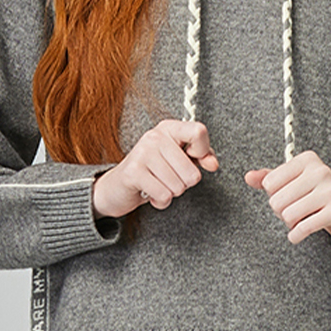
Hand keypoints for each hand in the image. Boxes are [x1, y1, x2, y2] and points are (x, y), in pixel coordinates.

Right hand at [92, 120, 218, 218]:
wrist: (117, 186)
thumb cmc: (154, 171)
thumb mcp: (180, 159)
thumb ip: (202, 156)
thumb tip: (213, 164)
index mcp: (169, 128)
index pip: (199, 132)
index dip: (203, 152)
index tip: (191, 158)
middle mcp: (155, 136)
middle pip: (192, 172)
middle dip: (184, 184)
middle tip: (169, 178)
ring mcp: (143, 153)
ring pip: (178, 186)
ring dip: (171, 193)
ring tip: (157, 184)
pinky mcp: (133, 172)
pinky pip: (164, 195)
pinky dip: (161, 201)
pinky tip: (150, 193)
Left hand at [244, 150, 330, 247]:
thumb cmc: (318, 197)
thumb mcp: (294, 183)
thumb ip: (269, 178)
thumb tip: (248, 177)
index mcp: (307, 160)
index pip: (269, 183)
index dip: (274, 196)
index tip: (288, 198)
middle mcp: (321, 171)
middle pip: (276, 200)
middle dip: (281, 212)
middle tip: (294, 212)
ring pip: (288, 215)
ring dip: (290, 223)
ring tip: (300, 220)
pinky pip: (302, 227)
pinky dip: (296, 235)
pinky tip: (299, 233)